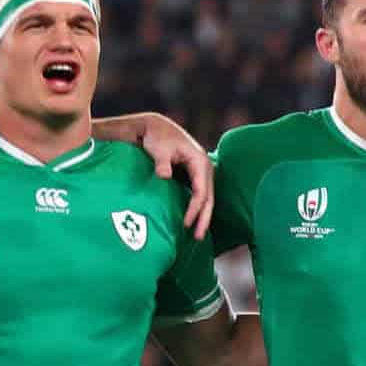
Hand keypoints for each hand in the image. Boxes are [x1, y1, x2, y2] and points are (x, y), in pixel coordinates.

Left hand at [129, 115, 214, 238]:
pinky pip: (199, 196)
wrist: (156, 128)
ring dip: (203, 216)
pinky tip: (193, 220)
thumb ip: (163, 163)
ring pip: (206, 199)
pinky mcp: (194, 177)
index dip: (195, 209)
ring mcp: (201, 173)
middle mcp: (205, 169)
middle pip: (209, 198)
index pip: (201, 192)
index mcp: (200, 163)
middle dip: (204, 218)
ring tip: (197, 234)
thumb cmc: (158, 138)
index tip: (186, 224)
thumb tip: (164, 176)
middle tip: (198, 237)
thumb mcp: (160, 149)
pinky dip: (198, 209)